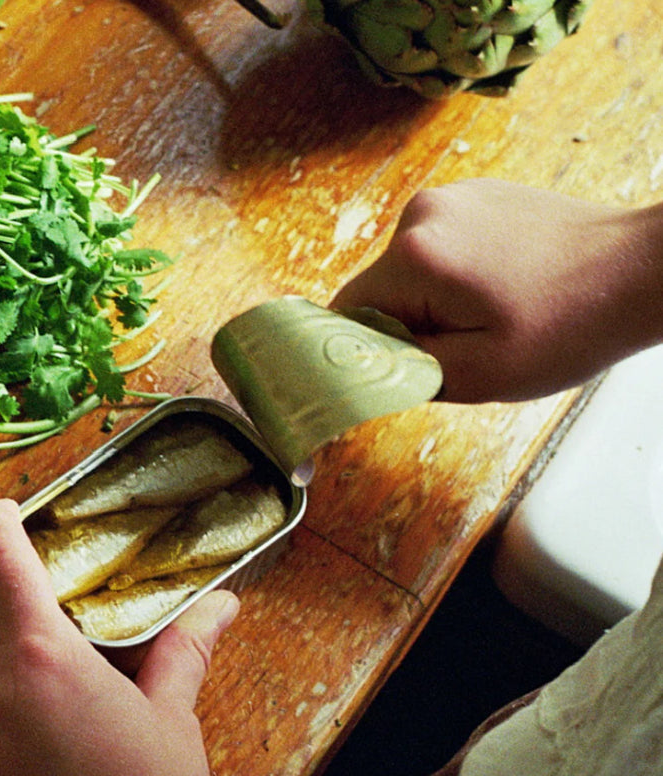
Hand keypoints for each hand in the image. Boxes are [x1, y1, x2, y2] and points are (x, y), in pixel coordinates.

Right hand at [334, 179, 662, 401]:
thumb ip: (403, 371)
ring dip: (436, 303)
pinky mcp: (479, 194)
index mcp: (414, 255)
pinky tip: (505, 288)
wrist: (639, 272)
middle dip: (410, 326)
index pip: (348, 314)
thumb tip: (359, 364)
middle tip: (467, 347)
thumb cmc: (568, 326)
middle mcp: (422, 212)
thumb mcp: (477, 375)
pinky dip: (459, 277)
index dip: (369, 350)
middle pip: (379, 290)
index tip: (408, 367)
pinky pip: (442, 249)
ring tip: (494, 315)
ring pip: (411, 272)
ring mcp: (452, 196)